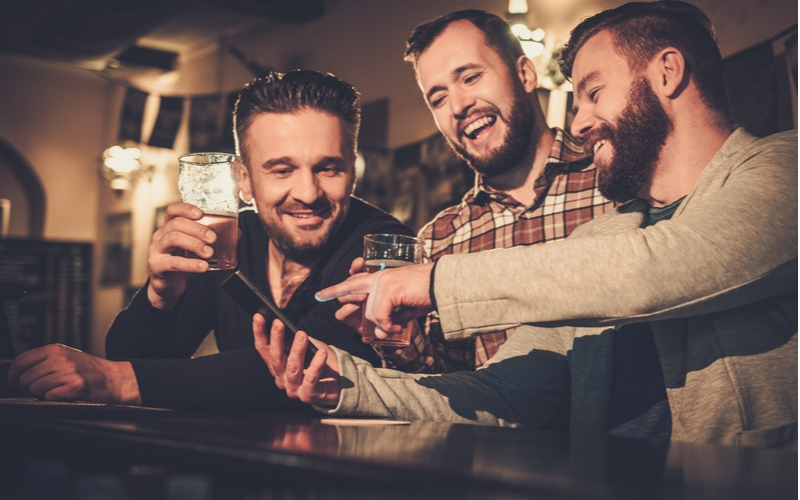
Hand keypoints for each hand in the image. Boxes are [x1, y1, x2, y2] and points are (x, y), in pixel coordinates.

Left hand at [7, 344, 140, 403]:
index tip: (14, 381)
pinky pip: (49, 397)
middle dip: (30, 386)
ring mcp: (68, 373)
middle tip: (42, 387)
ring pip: (36, 388)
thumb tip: (16, 370)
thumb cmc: (90, 370)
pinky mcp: (75, 387)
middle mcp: (61, 359)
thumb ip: (44, 360)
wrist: (114, 379)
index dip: (13, 374)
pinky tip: (65, 394)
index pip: (22, 360)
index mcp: (56, 349)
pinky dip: (54, 398)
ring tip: (57, 390)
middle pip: (26, 378)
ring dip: (42, 393)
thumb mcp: (67, 357)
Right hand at [147, 202, 215, 308]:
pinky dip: (191, 264)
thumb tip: (236, 234)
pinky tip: (203, 266)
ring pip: (173, 238)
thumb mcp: (197, 249)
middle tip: (213, 238)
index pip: (173, 210)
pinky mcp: (157, 265)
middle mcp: (160, 235)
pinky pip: (174, 262)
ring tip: (209, 253)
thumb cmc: (182, 262)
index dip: (186, 209)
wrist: (169, 286)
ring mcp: (157, 250)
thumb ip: (211, 240)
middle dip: (198, 229)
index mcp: (169, 227)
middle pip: (176, 224)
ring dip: (195, 244)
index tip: (201, 213)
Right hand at [253, 314, 340, 406]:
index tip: (259, 317)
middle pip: (276, 358)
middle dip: (276, 339)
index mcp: (277, 366)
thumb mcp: (306, 347)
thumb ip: (294, 340)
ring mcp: (293, 388)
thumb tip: (284, 324)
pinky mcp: (307, 395)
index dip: (260, 332)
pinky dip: (316, 365)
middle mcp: (281, 378)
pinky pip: (311, 379)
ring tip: (302, 335)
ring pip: (292, 368)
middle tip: (279, 323)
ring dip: (297, 350)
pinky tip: (322, 353)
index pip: (264, 349)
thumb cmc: (321, 362)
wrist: (341, 382)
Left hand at [316, 261, 434, 335]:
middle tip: (322, 298)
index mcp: (381, 278)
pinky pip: (380, 316)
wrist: (442, 283)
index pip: (354, 282)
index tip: (321, 295)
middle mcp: (378, 277)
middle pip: (351, 290)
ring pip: (371, 313)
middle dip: (336, 296)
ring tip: (395, 328)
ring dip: (384, 325)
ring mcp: (382, 282)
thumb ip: (390, 316)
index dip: (337, 289)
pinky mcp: (388, 290)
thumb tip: (379, 333)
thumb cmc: (427, 293)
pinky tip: (398, 326)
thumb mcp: (404, 306)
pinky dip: (389, 326)